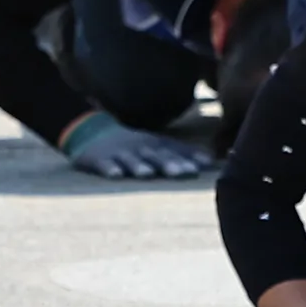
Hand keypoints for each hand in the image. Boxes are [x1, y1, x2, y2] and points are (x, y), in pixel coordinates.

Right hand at [58, 113, 214, 179]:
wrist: (92, 131)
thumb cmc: (134, 143)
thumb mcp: (158, 144)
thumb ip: (183, 152)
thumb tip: (212, 161)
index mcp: (154, 143)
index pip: (174, 150)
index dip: (189, 157)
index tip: (205, 166)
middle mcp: (139, 147)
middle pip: (156, 155)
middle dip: (170, 163)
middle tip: (184, 172)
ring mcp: (119, 152)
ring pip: (131, 159)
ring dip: (140, 166)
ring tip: (148, 174)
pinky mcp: (98, 158)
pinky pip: (104, 164)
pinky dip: (110, 169)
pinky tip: (116, 176)